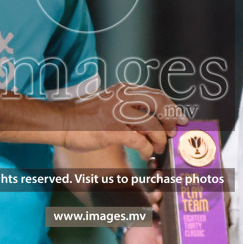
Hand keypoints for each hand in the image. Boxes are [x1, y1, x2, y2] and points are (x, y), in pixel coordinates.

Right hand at [59, 84, 186, 159]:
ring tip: (157, 148)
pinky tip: (144, 153)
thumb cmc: (86, 116)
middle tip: (173, 133)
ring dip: (159, 140)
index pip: (157, 95)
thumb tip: (155, 121)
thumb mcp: (111, 104)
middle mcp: (123, 98)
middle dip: (171, 121)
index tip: (180, 120)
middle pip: (160, 105)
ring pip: (152, 125)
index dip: (172, 108)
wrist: (62, 122)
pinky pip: (139, 141)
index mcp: (124, 90)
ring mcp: (117, 113)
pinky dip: (146, 149)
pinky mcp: (111, 130)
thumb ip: (130, 108)